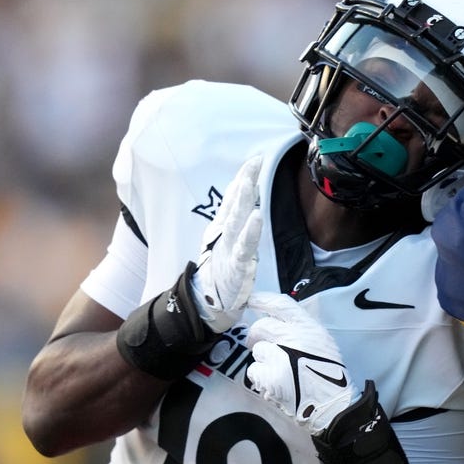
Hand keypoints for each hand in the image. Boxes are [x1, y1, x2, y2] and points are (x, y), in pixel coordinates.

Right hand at [190, 156, 263, 331]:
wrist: (207, 304)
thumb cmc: (221, 271)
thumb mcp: (227, 242)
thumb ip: (234, 221)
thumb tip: (247, 198)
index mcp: (223, 228)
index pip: (233, 199)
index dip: (243, 179)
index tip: (254, 159)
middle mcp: (225, 235)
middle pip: (234, 204)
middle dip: (244, 181)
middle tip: (255, 161)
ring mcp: (229, 250)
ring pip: (236, 221)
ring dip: (243, 200)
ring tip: (251, 181)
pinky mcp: (236, 267)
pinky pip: (243, 247)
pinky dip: (249, 232)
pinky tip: (256, 217)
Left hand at [246, 292, 356, 435]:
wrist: (331, 404)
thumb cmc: (328, 373)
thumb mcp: (321, 342)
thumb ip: (300, 329)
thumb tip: (274, 321)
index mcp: (309, 327)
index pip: (281, 304)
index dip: (262, 300)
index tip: (251, 300)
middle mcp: (294, 337)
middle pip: (261, 326)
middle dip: (256, 337)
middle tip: (263, 348)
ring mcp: (280, 356)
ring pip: (257, 350)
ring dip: (263, 360)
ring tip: (281, 371)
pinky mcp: (271, 376)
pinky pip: (254, 370)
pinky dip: (261, 378)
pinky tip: (276, 383)